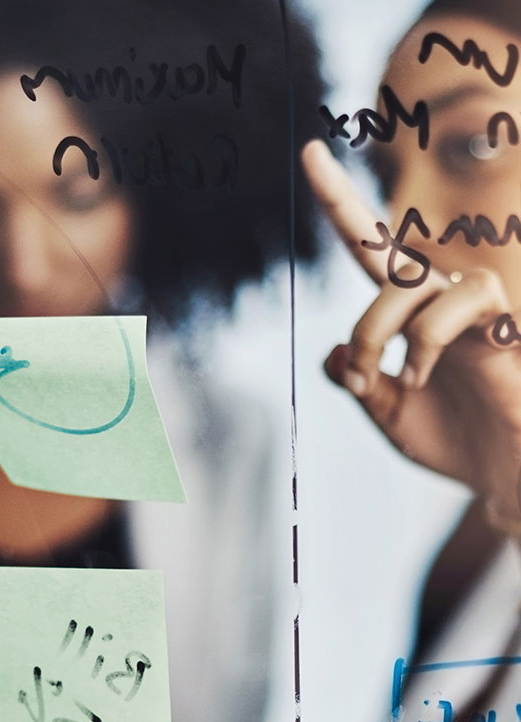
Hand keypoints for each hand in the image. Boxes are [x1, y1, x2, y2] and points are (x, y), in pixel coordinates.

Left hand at [301, 139, 520, 525]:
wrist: (499, 478)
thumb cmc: (451, 440)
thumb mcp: (387, 414)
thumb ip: (358, 380)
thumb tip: (334, 353)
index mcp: (411, 313)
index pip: (372, 247)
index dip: (341, 202)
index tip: (310, 152)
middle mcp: (444, 302)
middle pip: (393, 269)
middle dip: (365, 324)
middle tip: (363, 377)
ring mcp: (478, 315)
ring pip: (428, 282)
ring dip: (397, 329)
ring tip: (401, 381)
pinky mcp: (507, 333)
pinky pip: (475, 300)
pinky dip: (432, 337)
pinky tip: (422, 375)